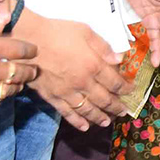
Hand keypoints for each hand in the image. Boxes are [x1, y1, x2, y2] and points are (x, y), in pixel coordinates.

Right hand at [0, 23, 37, 110]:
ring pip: (11, 88)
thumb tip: (2, 22)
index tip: (34, 50)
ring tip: (20, 82)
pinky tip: (0, 95)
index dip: (30, 50)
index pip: (20, 49)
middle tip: (34, 70)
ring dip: (18, 85)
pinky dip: (0, 99)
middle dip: (30, 70)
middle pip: (21, 71)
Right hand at [15, 13, 128, 130]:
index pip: (115, 82)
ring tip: (108, 122)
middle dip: (116, 107)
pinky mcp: (52, 98)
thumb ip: (104, 48)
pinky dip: (77, 122)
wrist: (27, 41)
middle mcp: (83, 83)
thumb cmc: (58, 32)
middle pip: (104, 99)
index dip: (125, 88)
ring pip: (87, 110)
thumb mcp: (86, 32)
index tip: (132, 91)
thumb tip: (120, 59)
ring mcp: (67, 92)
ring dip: (99, 117)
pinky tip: (84, 127)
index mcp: (93, 65)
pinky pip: (67, 113)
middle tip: (124, 112)